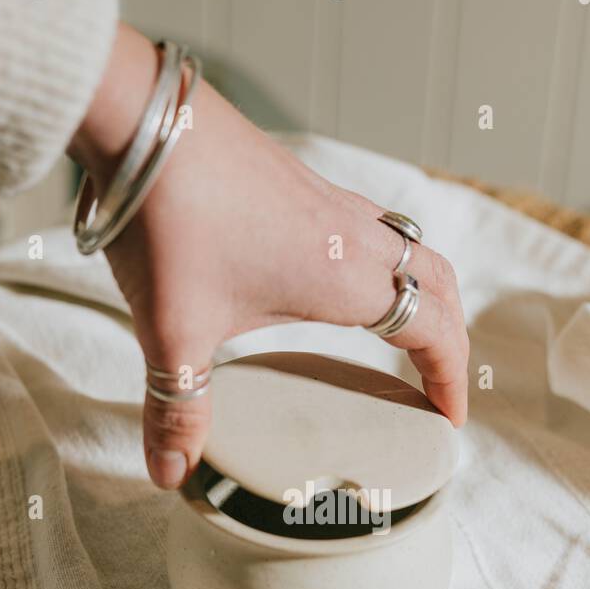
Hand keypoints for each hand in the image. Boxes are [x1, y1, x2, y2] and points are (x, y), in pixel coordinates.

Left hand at [69, 25, 468, 489]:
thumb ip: (178, 409)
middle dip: (450, 338)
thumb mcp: (174, 332)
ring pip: (410, 247)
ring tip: (400, 335)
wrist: (138, 114)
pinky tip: (337, 278)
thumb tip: (171, 474)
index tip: (449, 420)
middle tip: (434, 383)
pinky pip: (372, 225)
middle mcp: (355, 236)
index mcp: (348, 279)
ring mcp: (331, 201)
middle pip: (440, 285)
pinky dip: (383, 261)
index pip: (435, 333)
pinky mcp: (301, 180)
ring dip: (422, 293)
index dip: (451, 381)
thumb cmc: (168, 219)